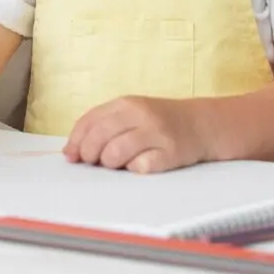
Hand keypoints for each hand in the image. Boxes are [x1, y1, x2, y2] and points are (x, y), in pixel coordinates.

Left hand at [63, 96, 208, 173]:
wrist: (202, 124)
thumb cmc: (159, 122)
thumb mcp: (131, 114)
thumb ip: (102, 126)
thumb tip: (71, 152)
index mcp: (125, 103)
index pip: (89, 121)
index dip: (76, 141)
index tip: (71, 156)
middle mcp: (140, 114)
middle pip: (99, 137)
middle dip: (90, 154)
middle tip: (94, 162)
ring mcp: (157, 133)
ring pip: (116, 153)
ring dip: (110, 163)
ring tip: (117, 163)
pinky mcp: (171, 153)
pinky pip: (141, 167)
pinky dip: (134, 169)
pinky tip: (140, 164)